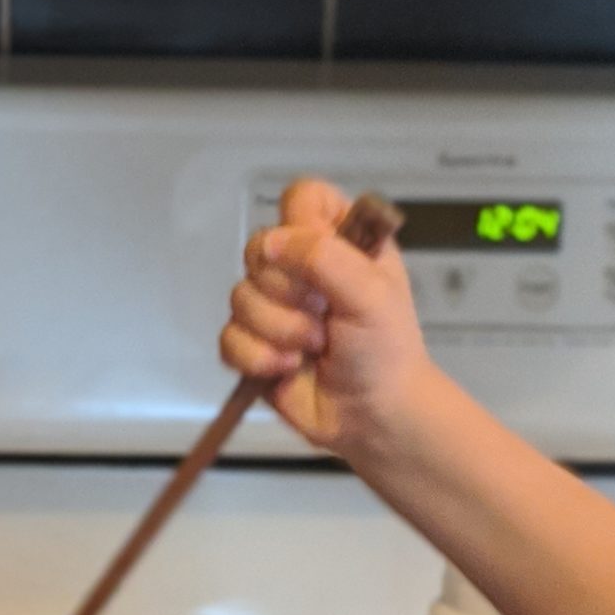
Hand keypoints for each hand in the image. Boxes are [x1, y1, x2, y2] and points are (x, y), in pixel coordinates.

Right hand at [221, 178, 432, 458]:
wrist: (374, 416)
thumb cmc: (386, 352)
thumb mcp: (371, 293)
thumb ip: (323, 257)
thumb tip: (271, 244)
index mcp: (338, 241)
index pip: (301, 198)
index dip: (300, 223)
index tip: (318, 254)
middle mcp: (302, 267)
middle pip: (260, 249)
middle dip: (289, 293)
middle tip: (324, 316)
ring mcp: (274, 306)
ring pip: (240, 297)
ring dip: (278, 330)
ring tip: (312, 349)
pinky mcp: (253, 344)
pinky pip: (228, 338)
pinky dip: (257, 357)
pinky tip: (286, 368)